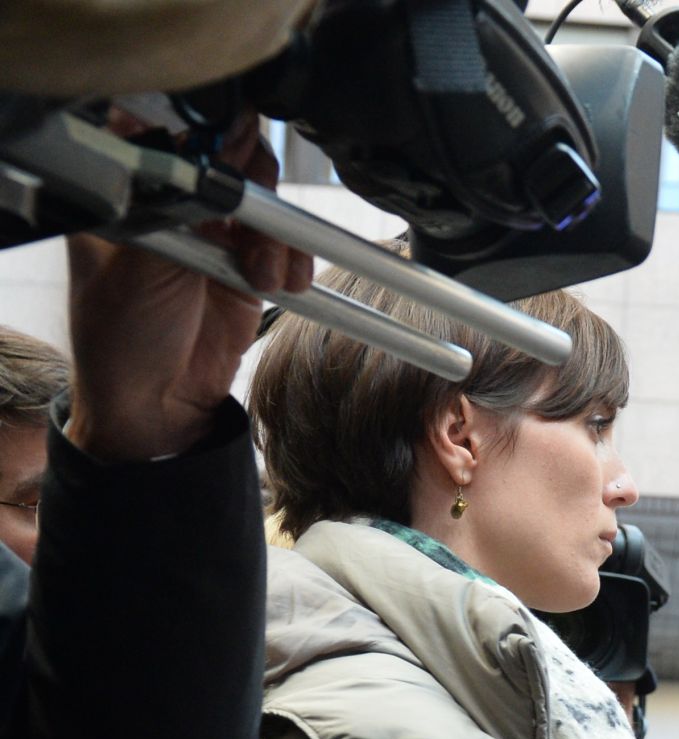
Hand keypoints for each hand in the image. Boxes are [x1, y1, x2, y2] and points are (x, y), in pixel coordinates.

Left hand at [65, 114, 313, 460]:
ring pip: (267, 205)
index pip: (176, 131)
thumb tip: (219, 152)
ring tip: (264, 272)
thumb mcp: (145, 259)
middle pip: (232, 160)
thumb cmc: (122, 336)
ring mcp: (214, 237)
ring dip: (277, 236)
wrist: (156, 404)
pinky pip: (285, 249)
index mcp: (131, 188)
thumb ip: (184, 203)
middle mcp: (174, 203)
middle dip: (253, 189)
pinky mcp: (248, 271)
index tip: (233, 158)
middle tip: (258, 213)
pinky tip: (280, 281)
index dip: (211, 136)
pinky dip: (293, 262)